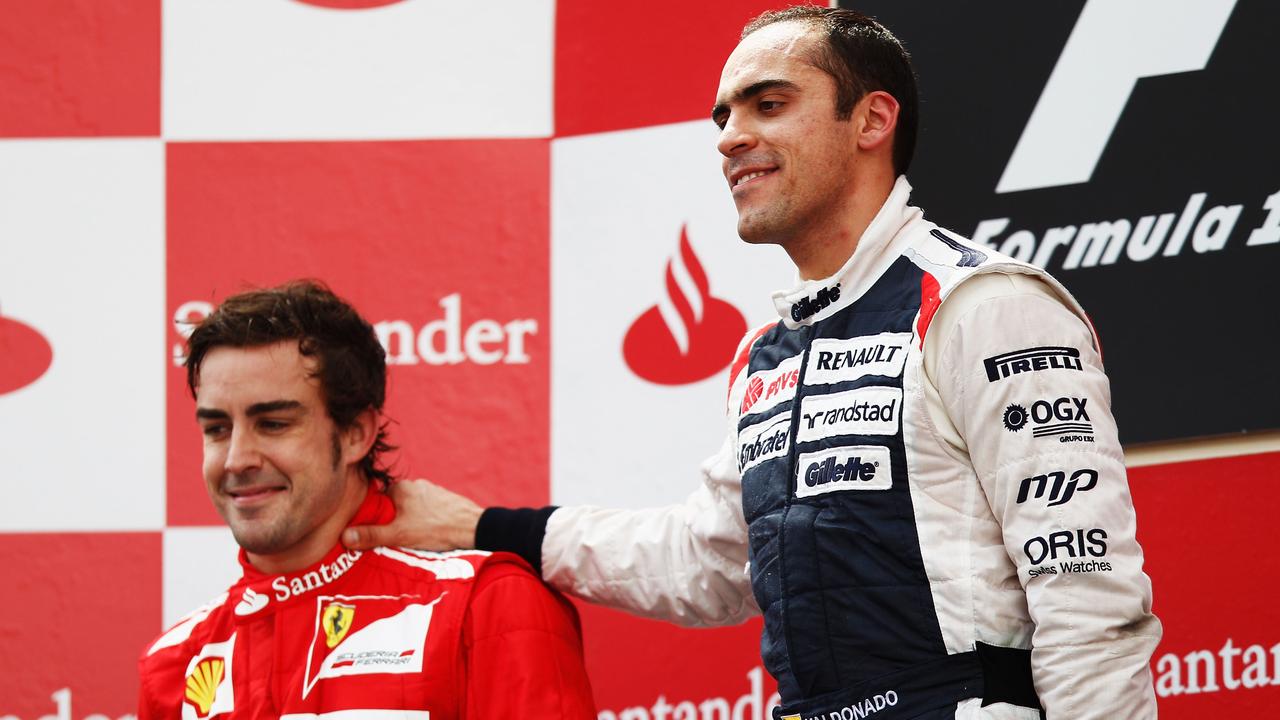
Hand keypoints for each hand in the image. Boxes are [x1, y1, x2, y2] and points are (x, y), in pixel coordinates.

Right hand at [343, 478, 482, 550]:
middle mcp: (414, 485)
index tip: (367, 532)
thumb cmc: (436, 529)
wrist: (473, 528)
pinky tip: (425, 535)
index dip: (370, 517)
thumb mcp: (399, 534)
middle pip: (392, 505)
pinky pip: (424, 511)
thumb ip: (371, 535)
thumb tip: (344, 536)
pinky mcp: (443, 501)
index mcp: (400, 488)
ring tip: (408, 540)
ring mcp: (430, 492)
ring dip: (406, 522)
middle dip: (389, 521)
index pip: (375, 501)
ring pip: (409, 509)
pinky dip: (422, 522)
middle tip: (387, 541)